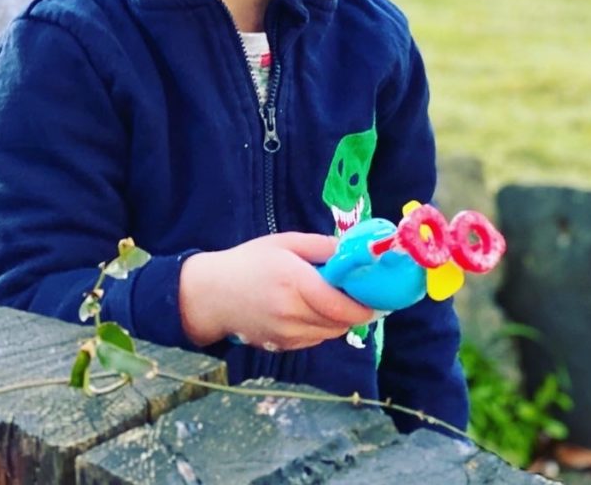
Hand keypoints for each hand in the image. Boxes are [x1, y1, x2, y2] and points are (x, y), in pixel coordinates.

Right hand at [179, 234, 374, 350]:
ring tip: (332, 299)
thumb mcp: (284, 243)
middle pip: (340, 322)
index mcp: (294, 282)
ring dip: (339, 319)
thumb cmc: (249, 262)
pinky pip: (314, 339)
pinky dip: (322, 327)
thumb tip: (351, 252)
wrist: (213, 295)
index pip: (341, 305)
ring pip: (330, 333)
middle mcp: (292, 313)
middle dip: (354, 310)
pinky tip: (311, 310)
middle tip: (358, 294)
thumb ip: (320, 246)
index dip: (364, 305)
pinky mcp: (282, 347)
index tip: (377, 297)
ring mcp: (286, 334)